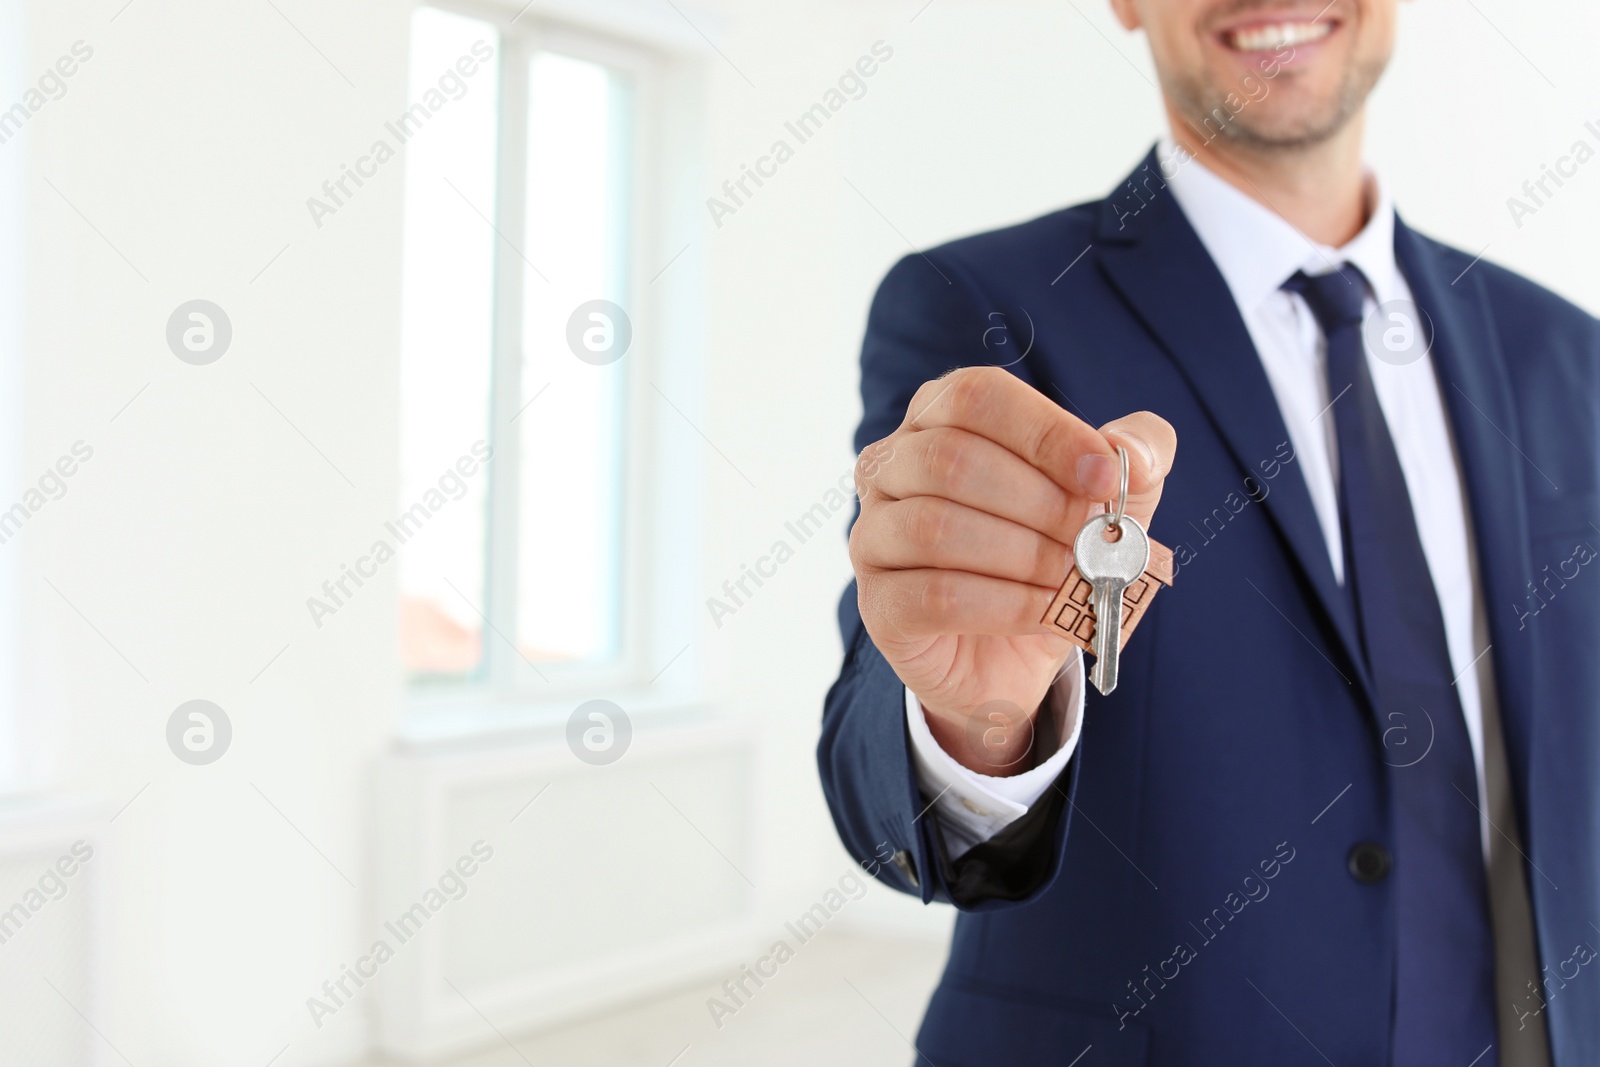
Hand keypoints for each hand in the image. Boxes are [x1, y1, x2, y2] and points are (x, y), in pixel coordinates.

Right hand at [850, 367, 1175, 775]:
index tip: (1104, 478)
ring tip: (1070, 577)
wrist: (1011, 658)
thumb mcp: (1110, 498)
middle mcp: (889, 467)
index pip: (976, 397)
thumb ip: (1137, 455)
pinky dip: (1006, 605)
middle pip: (952, 459)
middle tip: (1089, 541)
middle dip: (1040, 504)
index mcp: (937, 418)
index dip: (1045, 433)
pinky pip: (935, 595)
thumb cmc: (1050, 555)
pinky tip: (1045, 612)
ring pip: (937, 527)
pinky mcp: (878, 605)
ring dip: (1023, 556)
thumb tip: (1131, 457)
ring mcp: (872, 536)